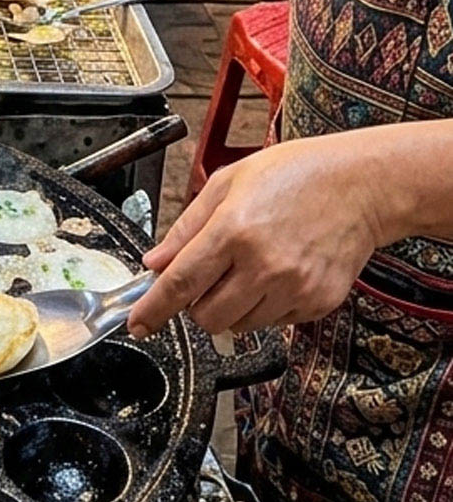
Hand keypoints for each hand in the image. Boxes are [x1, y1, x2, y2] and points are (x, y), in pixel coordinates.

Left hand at [127, 136, 389, 337]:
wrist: (364, 184)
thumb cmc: (297, 175)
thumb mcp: (227, 183)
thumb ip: (185, 228)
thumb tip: (153, 264)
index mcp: (234, 230)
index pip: (179, 284)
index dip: (152, 310)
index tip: (137, 325)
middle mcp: (264, 264)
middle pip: (205, 316)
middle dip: (196, 304)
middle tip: (210, 276)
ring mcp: (294, 287)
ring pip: (237, 325)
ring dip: (230, 307)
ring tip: (250, 268)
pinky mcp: (317, 301)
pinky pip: (272, 323)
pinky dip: (264, 307)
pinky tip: (277, 274)